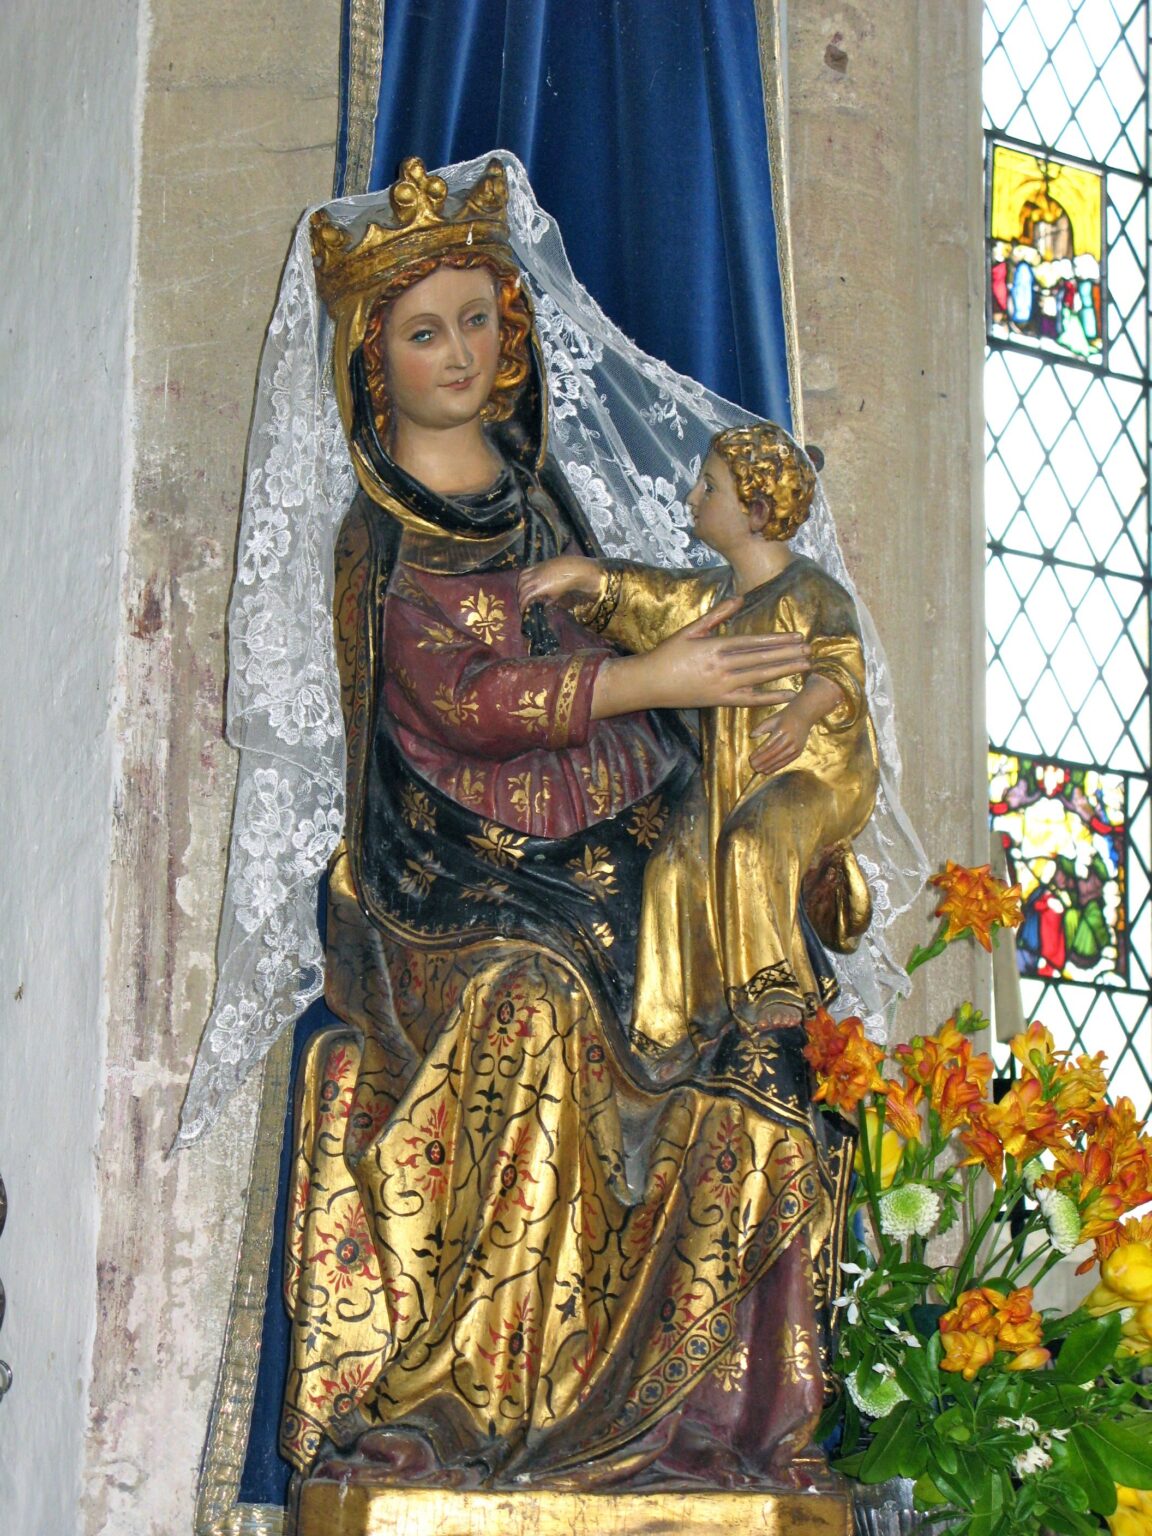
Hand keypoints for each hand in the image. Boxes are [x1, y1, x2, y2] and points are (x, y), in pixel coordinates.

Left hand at [518, 555, 601, 611]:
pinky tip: (523, 609)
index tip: (522, 591)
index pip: (523, 574)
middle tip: (521, 601)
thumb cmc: (569, 573)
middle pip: (520, 582)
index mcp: (538, 567)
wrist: (574, 570)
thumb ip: (550, 590)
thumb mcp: (557, 580)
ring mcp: (536, 579)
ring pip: (522, 589)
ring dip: (520, 599)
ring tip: (522, 607)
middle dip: (519, 592)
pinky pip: (527, 596)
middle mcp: (535, 572)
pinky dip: (523, 603)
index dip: (521, 583)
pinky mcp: (540, 587)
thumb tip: (546, 603)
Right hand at [592, 597, 809, 717]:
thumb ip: (716, 615)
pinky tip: (788, 694)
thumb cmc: (667, 654)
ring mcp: (722, 686)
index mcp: (715, 647)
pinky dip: (770, 698)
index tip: (796, 637)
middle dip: (788, 655)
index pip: (753, 643)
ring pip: (760, 678)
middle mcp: (722, 667)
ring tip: (805, 666)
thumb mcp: (689, 630)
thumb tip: (739, 599)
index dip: (777, 640)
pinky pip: (750, 700)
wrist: (649, 683)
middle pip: (761, 660)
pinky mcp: (720, 701)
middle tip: (810, 651)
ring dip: (784, 672)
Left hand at [749, 700, 811, 774]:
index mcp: (781, 731)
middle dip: (762, 762)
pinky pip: (786, 762)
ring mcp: (795, 747)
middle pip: (773, 754)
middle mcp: (789, 740)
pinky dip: (776, 767)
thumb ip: (761, 727)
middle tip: (752, 767)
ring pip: (779, 759)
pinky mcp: (798, 752)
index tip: (750, 758)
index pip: (768, 745)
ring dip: (768, 766)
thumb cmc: (785, 717)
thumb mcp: (772, 718)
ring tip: (758, 770)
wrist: (804, 716)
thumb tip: (751, 736)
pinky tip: (768, 771)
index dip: (758, 753)